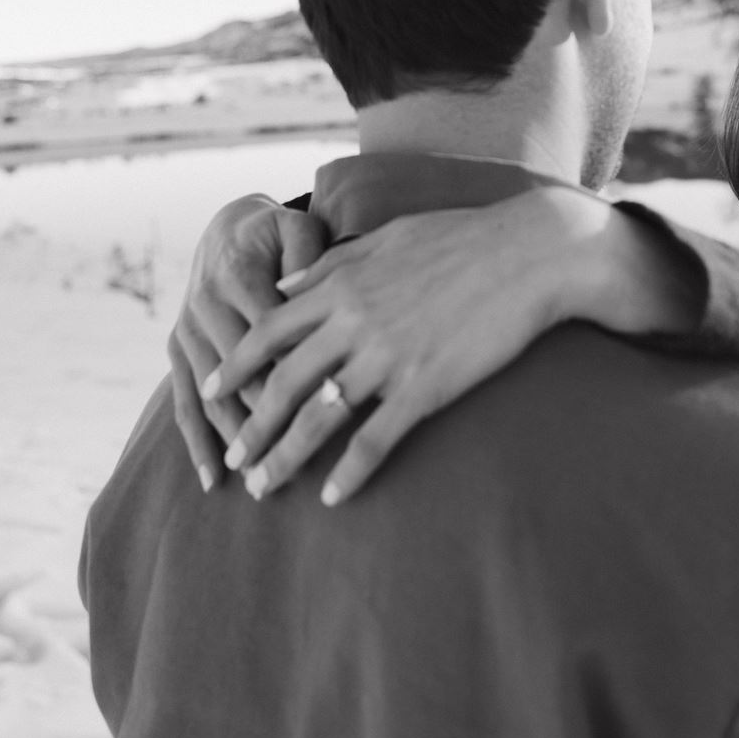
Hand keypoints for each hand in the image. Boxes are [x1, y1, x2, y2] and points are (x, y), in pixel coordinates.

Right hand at [168, 194, 326, 489]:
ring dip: (235, 440)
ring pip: (211, 397)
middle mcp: (204, 307)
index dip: (297, 377)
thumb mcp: (296, 230)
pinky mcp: (176, 350)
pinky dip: (196, 443)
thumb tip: (326, 297)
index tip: (327, 414)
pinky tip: (212, 480)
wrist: (225, 228)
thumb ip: (311, 259)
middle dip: (268, 421)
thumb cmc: (276, 235)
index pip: (271, 339)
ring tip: (260, 481)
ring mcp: (186, 332)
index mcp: (238, 277)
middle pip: (240, 376)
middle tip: (298, 462)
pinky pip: (182, 403)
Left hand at [204, 187, 619, 503]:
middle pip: (283, 383)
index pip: (268, 330)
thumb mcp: (387, 239)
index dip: (234, 365)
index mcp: (343, 285)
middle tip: (232, 459)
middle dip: (251, 426)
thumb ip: (330, 265)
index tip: (209, 391)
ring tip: (264, 487)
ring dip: (285, 458)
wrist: (529, 254)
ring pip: (318, 418)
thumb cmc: (462, 239)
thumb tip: (282, 286)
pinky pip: (374, 439)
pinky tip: (332, 497)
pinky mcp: (424, 386)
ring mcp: (388, 357)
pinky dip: (349, 472)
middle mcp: (354, 323)